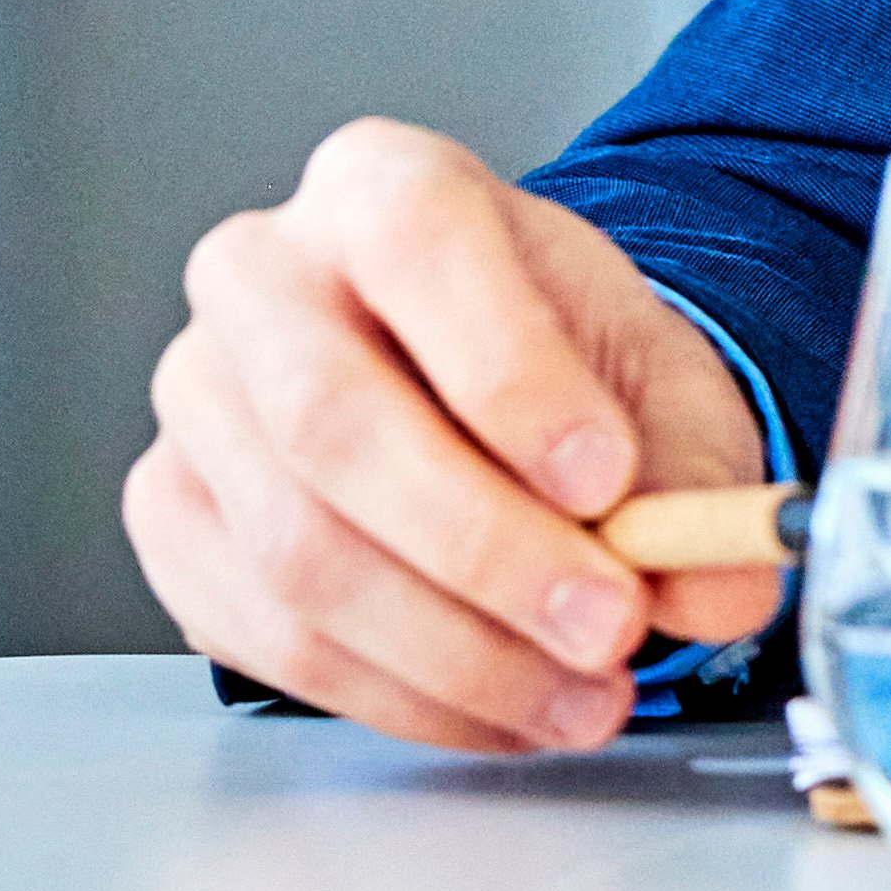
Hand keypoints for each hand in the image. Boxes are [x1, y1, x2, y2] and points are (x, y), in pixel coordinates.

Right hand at [123, 117, 784, 751]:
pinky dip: (400, 695)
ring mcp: (196, 399)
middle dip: (485, 549)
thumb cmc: (556, 359)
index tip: (609, 480)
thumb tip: (720, 584)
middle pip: (332, 418)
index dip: (510, 372)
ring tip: (583, 692)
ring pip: (296, 549)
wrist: (484, 390)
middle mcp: (260, 276)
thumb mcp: (657, 380)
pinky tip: (501, 706)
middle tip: (608, 624)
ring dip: (455, 653)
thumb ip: (698, 474)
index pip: (418, 244)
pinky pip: (267, 635)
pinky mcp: (171, 516)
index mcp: (378, 185)